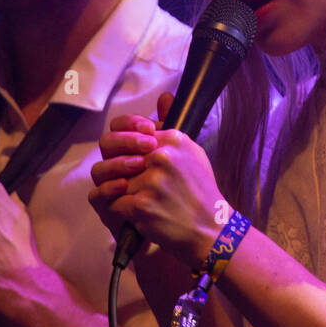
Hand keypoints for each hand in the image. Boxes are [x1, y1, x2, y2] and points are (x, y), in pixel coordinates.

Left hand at [88, 93, 221, 266]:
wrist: (211, 230)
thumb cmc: (201, 192)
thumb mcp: (193, 152)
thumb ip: (171, 128)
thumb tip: (163, 96)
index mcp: (173, 139)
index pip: (131, 133)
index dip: (125, 147)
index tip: (133, 161)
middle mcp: (161, 156)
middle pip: (121, 159)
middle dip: (124, 174)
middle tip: (135, 184)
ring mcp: (150, 181)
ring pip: (116, 182)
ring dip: (125, 194)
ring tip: (143, 201)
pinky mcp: (141, 204)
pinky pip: (114, 203)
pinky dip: (124, 211)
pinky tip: (140, 215)